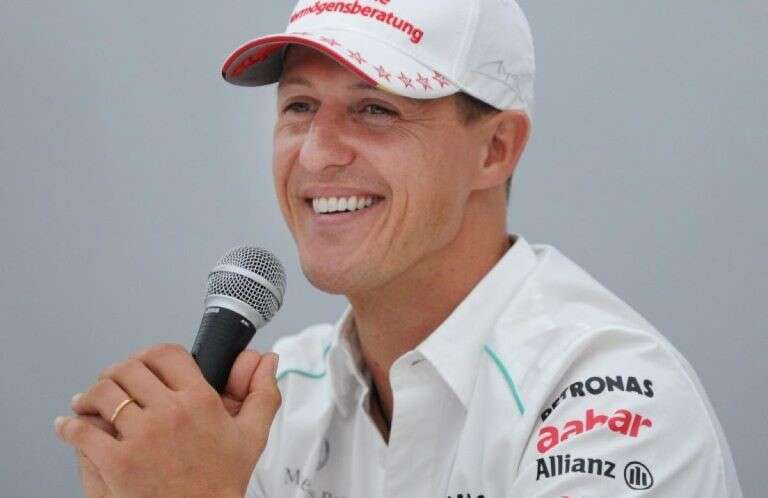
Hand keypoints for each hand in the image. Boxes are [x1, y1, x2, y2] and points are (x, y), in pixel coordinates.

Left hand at [54, 344, 280, 497]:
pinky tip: (69, 425)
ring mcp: (142, 437)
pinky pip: (82, 432)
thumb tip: (268, 360)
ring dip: (91, 394)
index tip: (147, 364)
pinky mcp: (117, 463)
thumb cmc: (221, 481)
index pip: (167, 355)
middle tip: (114, 381)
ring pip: (103, 393)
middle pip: (129, 368)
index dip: (153, 354)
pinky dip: (69, 425)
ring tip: (88, 401)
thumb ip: (262, 393)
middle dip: (118, 371)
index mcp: (200, 401)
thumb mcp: (252, 435)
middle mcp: (170, 413)